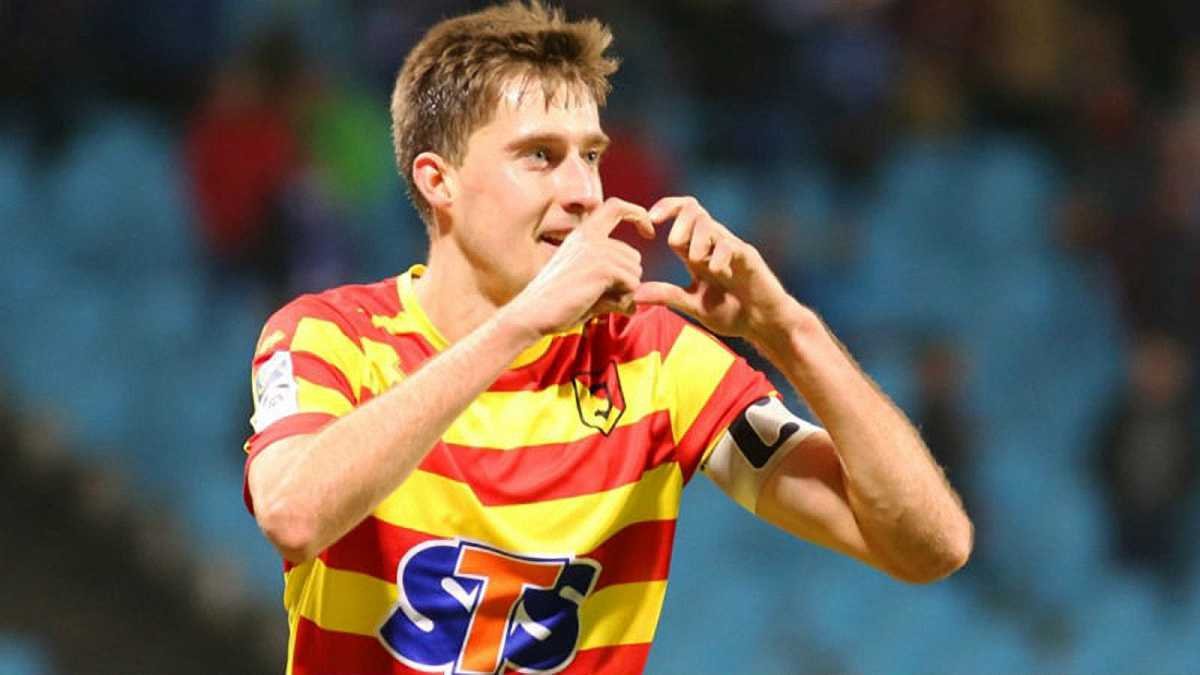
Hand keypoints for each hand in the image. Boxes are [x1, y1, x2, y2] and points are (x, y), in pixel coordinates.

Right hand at [502, 197, 654, 337]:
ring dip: (624, 292)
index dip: (637, 214)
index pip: (616, 207)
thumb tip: (634, 305)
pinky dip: (623, 299)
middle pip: (633, 254)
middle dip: (627, 280)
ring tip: (599, 301)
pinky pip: (632, 283)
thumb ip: (609, 289)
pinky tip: (600, 304)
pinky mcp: (601, 268)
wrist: (531, 314)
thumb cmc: (555, 304)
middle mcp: (588, 236)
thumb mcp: (584, 288)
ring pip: (634, 271)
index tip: (649, 231)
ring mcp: (595, 250)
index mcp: (581, 234)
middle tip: (605, 297)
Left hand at [634, 196, 795, 339]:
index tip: (650, 221)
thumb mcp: (692, 304)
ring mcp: (730, 248)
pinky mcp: (747, 257)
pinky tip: (717, 272)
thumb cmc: (730, 311)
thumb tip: (635, 294)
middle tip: (678, 248)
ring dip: (696, 242)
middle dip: (678, 225)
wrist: (762, 323)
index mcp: (695, 249)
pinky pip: (728, 245)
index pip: (680, 211)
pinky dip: (717, 257)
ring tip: (699, 264)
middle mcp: (712, 243)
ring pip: (707, 224)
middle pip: (692, 208)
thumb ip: (667, 296)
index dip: (665, 208)